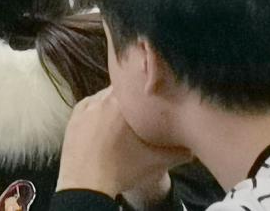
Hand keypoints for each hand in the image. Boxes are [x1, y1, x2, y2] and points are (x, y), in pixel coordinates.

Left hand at [56, 87, 190, 196]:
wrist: (85, 185)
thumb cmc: (122, 169)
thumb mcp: (157, 162)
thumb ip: (179, 151)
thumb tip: (195, 147)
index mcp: (124, 102)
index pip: (140, 84)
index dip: (148, 91)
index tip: (153, 100)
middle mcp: (104, 97)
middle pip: (123, 89)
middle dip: (132, 98)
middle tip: (141, 113)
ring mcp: (86, 106)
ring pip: (106, 96)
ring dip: (115, 104)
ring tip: (123, 121)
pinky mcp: (74, 116)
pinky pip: (90, 105)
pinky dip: (98, 111)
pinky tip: (105, 126)